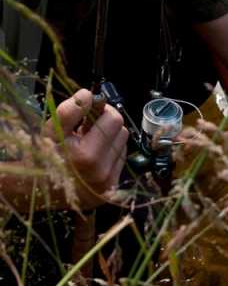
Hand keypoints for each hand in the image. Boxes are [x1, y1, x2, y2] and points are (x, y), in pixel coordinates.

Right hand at [46, 89, 128, 209]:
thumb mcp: (50, 132)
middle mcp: (100, 170)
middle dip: (104, 118)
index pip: (111, 118)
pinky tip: (95, 152)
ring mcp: (109, 179)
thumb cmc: (47, 156)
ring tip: (89, 139)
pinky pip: (121, 155)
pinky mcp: (115, 186)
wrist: (47, 191)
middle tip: (87, 121)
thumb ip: (69, 111)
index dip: (100, 105)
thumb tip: (88, 94)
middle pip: (119, 127)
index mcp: (84, 155)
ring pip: (122, 139)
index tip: (88, 100)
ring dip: (109, 134)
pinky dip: (110, 148)